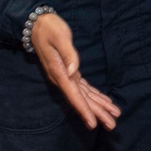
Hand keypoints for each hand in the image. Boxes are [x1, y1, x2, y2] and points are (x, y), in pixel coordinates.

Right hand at [31, 13, 120, 129]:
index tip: (93, 123)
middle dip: (97, 113)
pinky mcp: (69, 71)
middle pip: (81, 99)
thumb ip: (68, 53)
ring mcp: (65, 76)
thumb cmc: (49, 29)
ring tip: (113, 116)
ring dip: (98, 106)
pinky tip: (104, 101)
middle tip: (112, 125)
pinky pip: (83, 87)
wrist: (37, 25)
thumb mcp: (60, 37)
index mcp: (59, 72)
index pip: (73, 95)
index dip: (84, 110)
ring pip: (84, 95)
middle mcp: (62, 78)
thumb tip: (74, 72)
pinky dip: (94, 95)